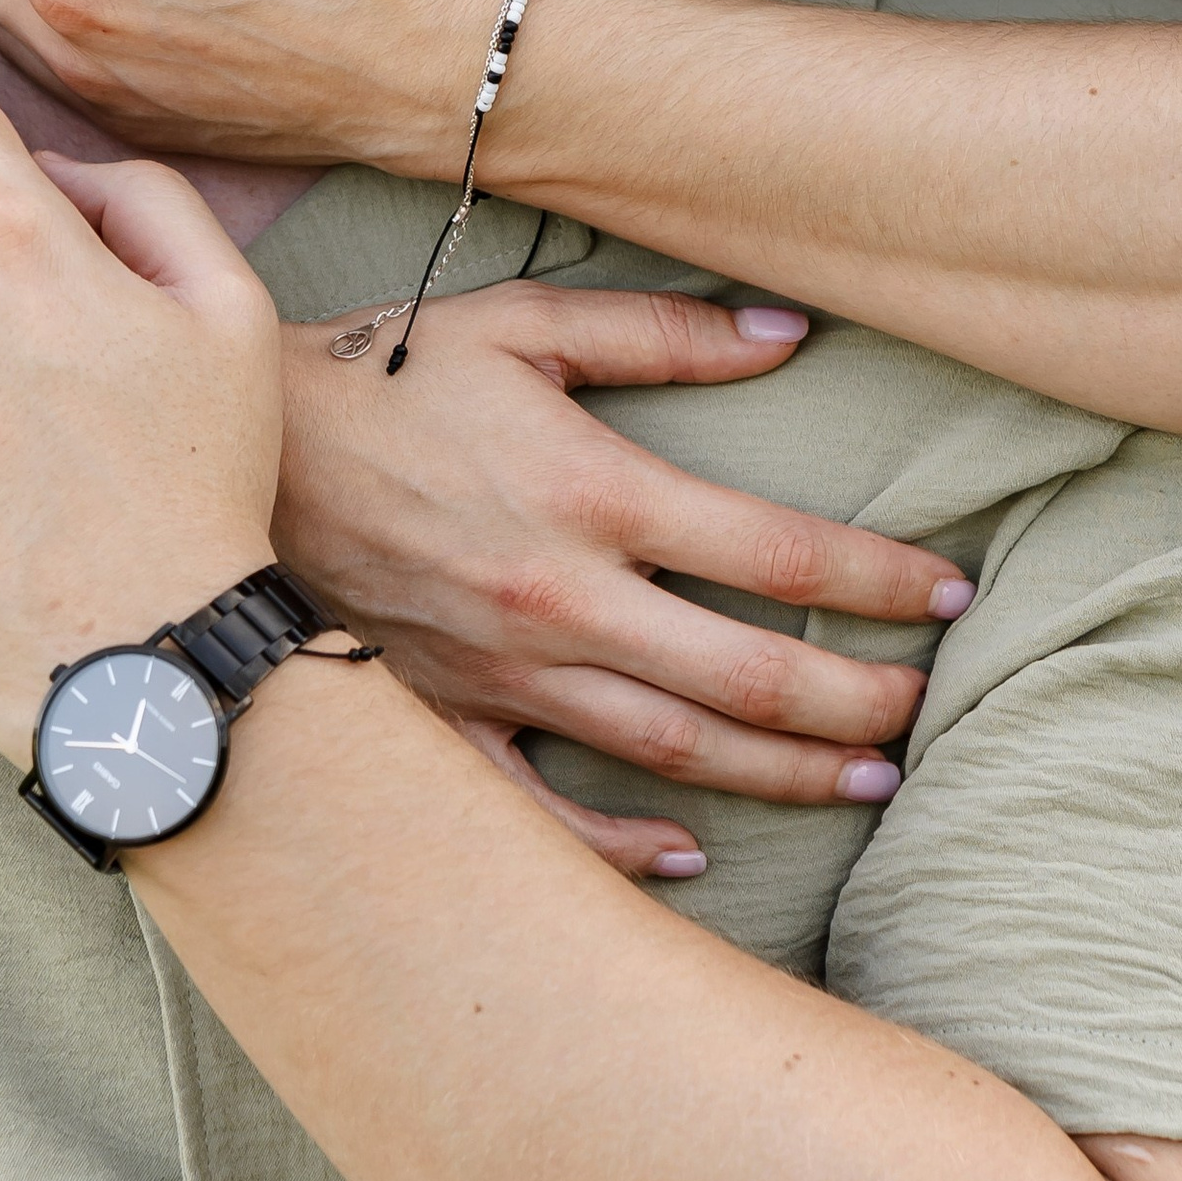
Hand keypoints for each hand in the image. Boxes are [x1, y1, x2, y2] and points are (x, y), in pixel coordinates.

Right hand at [275, 285, 976, 879]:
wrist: (228, 462)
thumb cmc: (387, 376)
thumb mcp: (522, 323)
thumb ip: (663, 333)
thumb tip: (788, 332)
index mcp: (593, 494)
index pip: (776, 555)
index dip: (881, 581)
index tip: (953, 596)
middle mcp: (562, 601)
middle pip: (746, 679)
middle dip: (855, 703)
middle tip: (925, 709)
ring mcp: (503, 677)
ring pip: (674, 753)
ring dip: (783, 776)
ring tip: (869, 781)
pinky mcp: (445, 724)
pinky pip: (548, 817)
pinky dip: (626, 849)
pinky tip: (696, 856)